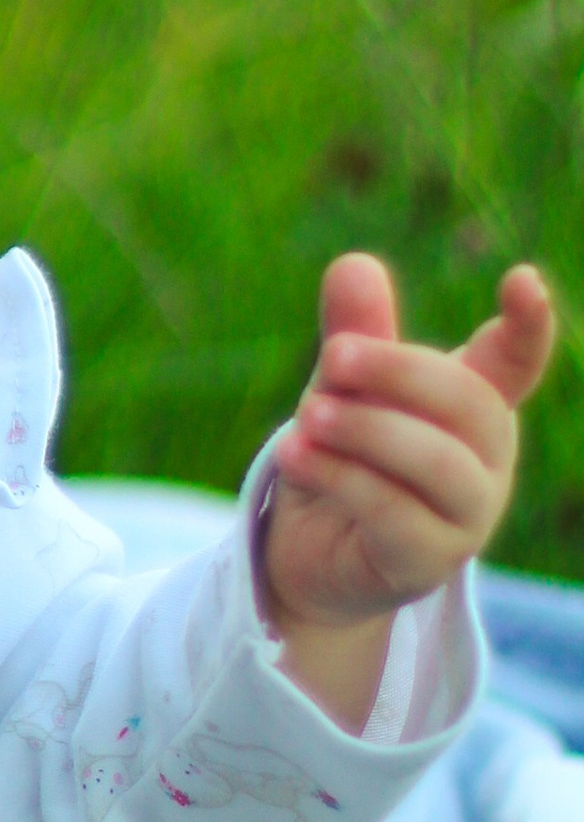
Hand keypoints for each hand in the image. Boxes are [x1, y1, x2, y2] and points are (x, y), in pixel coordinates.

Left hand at [264, 251, 555, 719]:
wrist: (315, 554)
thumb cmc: (345, 456)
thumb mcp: (342, 390)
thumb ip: (355, 334)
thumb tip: (354, 263)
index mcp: (475, 403)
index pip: (516, 361)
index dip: (528, 325)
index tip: (523, 280)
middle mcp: (485, 457)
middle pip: (469, 402)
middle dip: (400, 371)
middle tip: (334, 354)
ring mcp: (467, 513)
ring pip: (436, 462)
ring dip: (367, 430)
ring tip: (306, 415)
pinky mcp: (429, 558)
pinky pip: (393, 511)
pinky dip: (341, 477)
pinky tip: (294, 454)